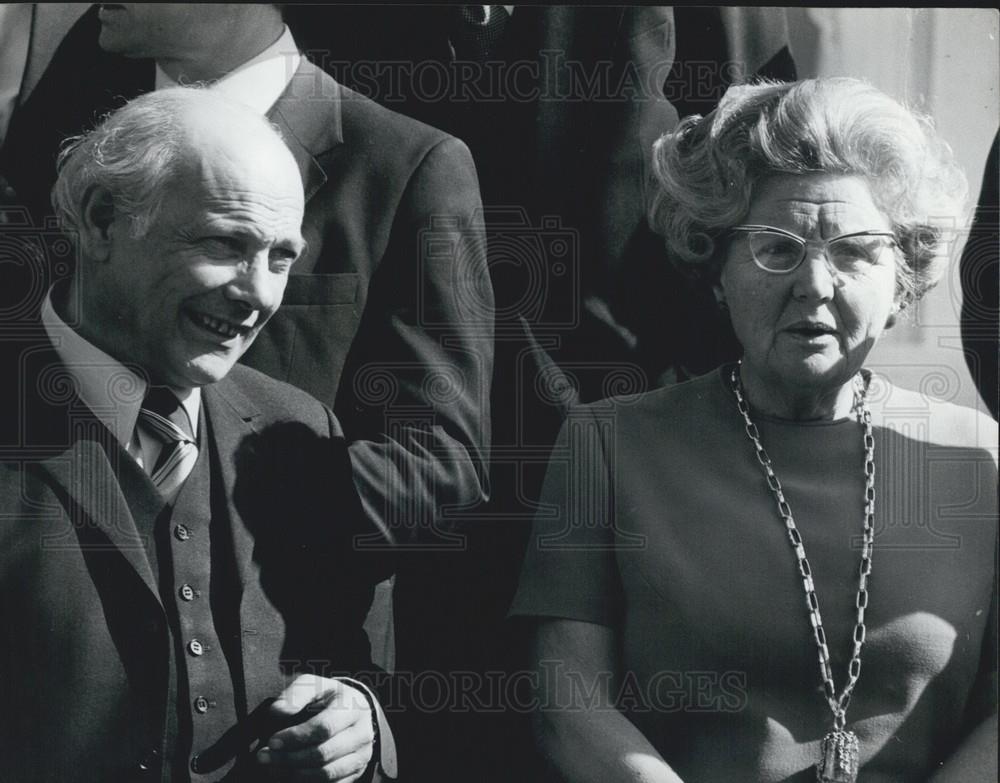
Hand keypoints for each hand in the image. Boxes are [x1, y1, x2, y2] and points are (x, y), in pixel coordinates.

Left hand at [257, 674, 375, 780]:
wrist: (353, 710)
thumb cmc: (326, 697)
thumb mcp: (312, 685)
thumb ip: (294, 695)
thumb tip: (279, 713)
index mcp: (352, 706)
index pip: (324, 727)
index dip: (296, 737)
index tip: (272, 741)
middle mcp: (362, 732)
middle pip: (324, 753)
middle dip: (289, 758)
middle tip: (264, 757)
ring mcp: (362, 755)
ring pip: (327, 774)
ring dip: (295, 774)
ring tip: (273, 768)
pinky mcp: (357, 772)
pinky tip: (289, 775)